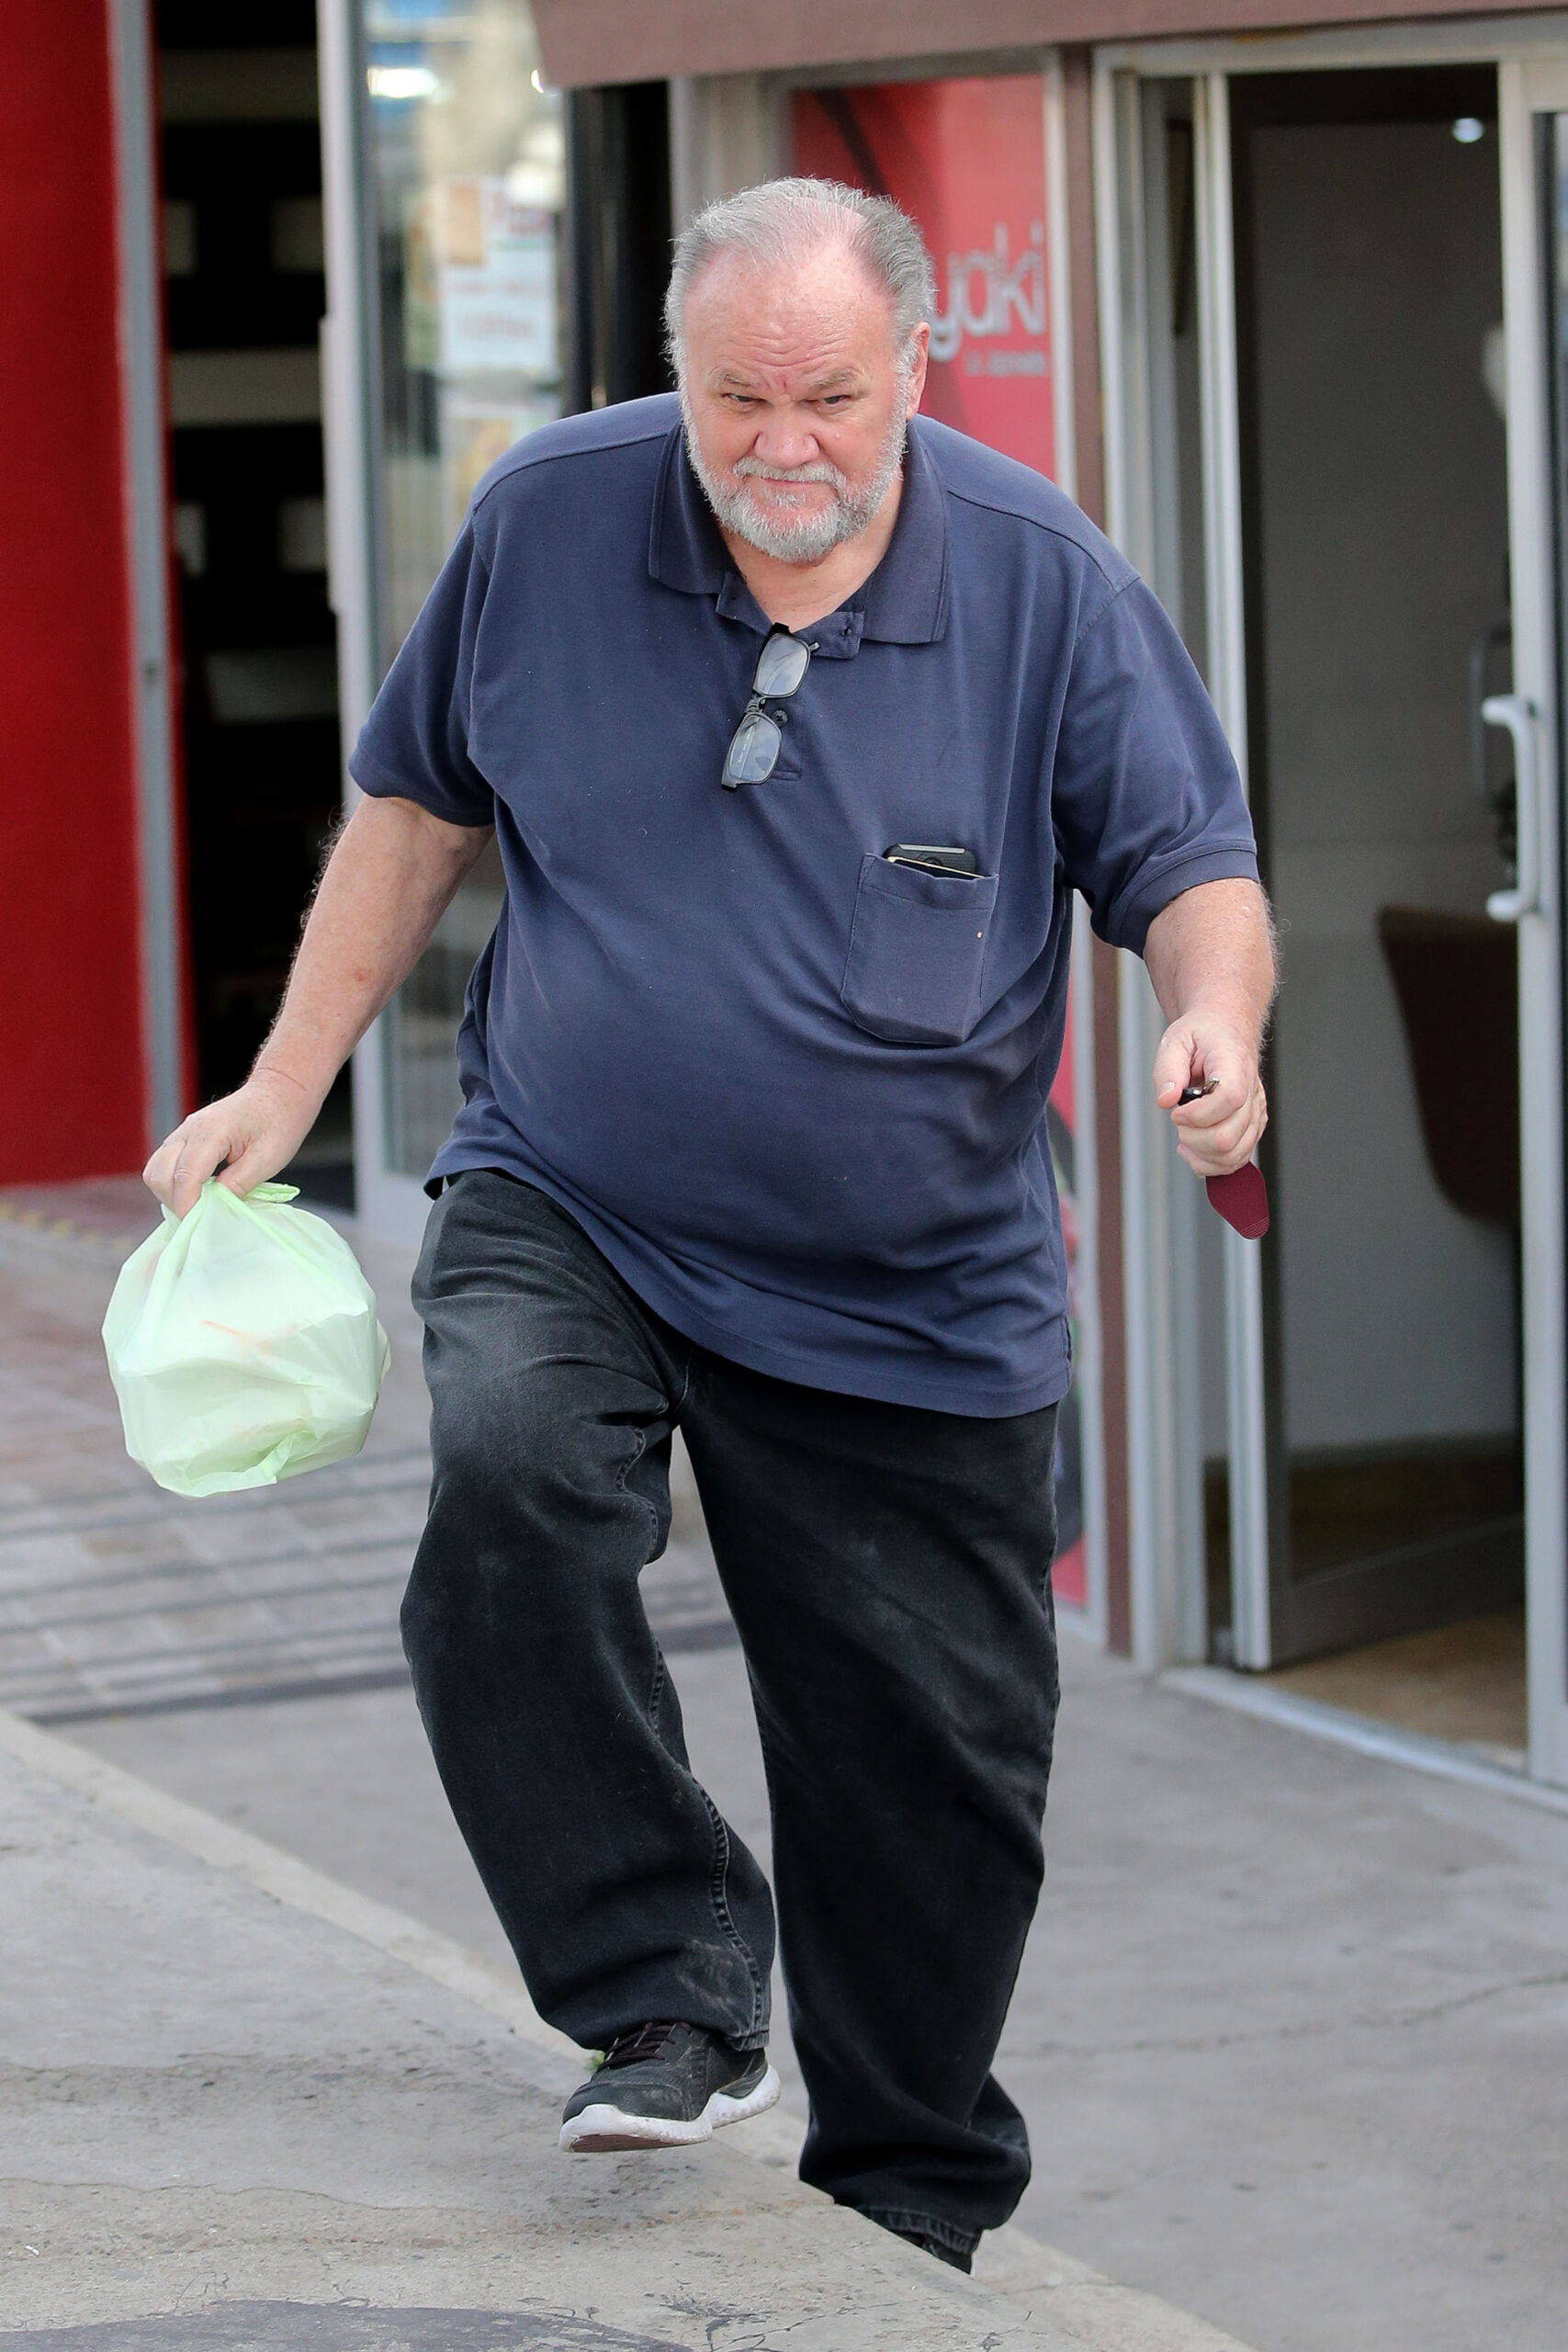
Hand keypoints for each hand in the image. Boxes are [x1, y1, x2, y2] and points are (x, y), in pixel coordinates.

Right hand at [143, 1069, 322, 1218]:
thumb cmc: (279, 1122)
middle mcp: (188, 1130)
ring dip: (170, 1194)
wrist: (278, 1093)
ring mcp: (182, 1133)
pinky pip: (163, 1166)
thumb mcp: (269, 1157)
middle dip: (175, 1202)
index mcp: (210, 1131)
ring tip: (198, 1208)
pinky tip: (197, 1195)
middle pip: (159, 1175)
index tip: (197, 1226)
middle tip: (200, 1219)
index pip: (184, 1176)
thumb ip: (240, 1182)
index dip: (187, 1205)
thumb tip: (215, 1207)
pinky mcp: (183, 1139)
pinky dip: (172, 1185)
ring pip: (155, 1171)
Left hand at [1152, 1013, 1266, 1178]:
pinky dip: (1210, 1163)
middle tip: (1179, 1119)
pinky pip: (1236, 1160)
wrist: (1226, 1031)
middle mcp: (1252, 1093)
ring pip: (1233, 1155)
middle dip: (1192, 1137)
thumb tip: (1166, 1099)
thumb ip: (1168, 1069)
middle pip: (1228, 1137)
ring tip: (1185, 1134)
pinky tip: (1192, 1148)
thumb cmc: (1203, 1035)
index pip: (1230, 1099)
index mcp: (1235, 1066)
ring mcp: (1255, 1114)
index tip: (1177, 1110)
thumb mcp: (1176, 1040)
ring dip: (1199, 1153)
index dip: (1197, 1114)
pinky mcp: (1251, 1129)